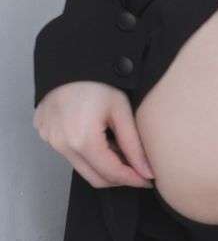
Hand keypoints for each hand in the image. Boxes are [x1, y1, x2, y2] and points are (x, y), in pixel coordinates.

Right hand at [33, 81, 155, 188]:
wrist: (71, 59)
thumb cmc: (99, 82)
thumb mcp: (122, 112)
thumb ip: (134, 146)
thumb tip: (148, 173)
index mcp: (82, 141)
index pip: (111, 174)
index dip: (133, 180)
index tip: (149, 180)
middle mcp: (62, 145)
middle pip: (95, 178)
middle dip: (119, 178)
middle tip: (138, 169)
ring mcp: (50, 140)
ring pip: (82, 168)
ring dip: (103, 165)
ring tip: (120, 148)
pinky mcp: (45, 134)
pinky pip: (69, 154)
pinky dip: (87, 154)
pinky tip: (101, 138)